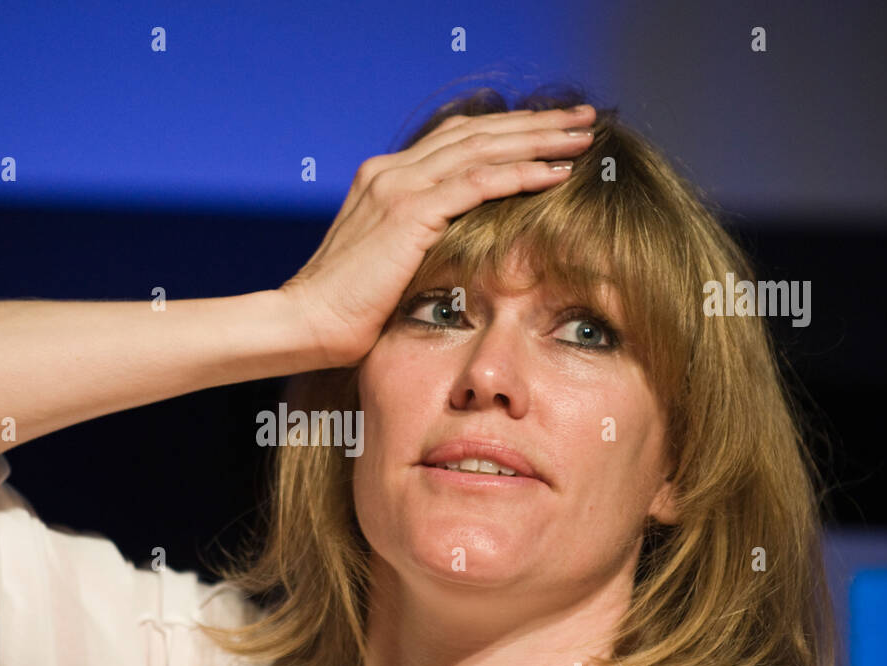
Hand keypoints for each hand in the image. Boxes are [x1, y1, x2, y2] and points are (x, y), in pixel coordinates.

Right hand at [280, 104, 596, 367]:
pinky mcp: (409, 212)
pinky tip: (557, 173)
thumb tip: (454, 256)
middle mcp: (391, 171)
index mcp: (384, 179)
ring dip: (538, 140)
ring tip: (583, 137)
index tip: (549, 134)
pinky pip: (478, 182)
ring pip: (483, 147)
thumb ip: (416, 246)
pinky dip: (521, 173)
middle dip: (534, 124)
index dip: (506, 132)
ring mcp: (398, 186)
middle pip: (477, 132)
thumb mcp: (384, 267)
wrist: (303, 324)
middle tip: (582, 120)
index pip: (456, 140)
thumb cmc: (342, 312)